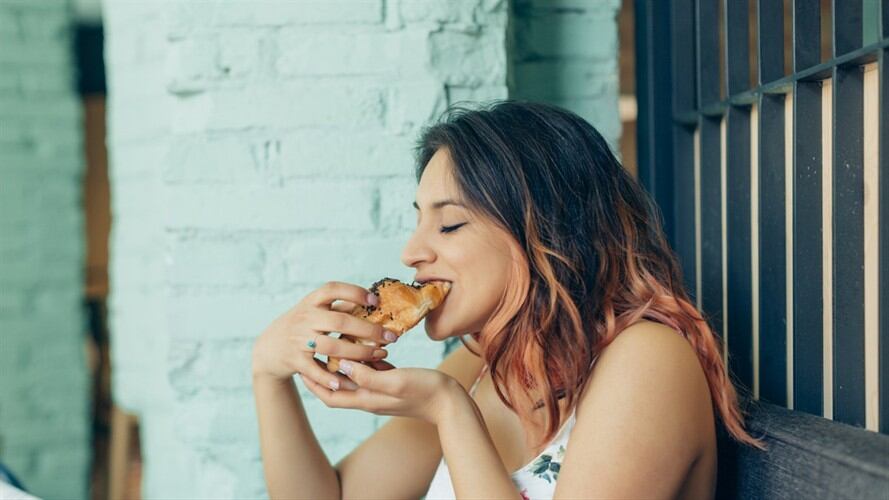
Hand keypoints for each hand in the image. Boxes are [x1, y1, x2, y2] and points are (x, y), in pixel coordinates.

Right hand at [251, 281, 396, 389]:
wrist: (269, 347)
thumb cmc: (302, 325)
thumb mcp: (315, 310)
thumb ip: (340, 305)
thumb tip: (373, 300)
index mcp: (311, 302)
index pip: (332, 289)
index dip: (354, 292)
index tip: (375, 300)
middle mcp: (305, 318)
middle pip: (339, 322)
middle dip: (368, 330)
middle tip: (390, 336)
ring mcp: (298, 340)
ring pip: (332, 347)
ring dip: (359, 353)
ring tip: (379, 356)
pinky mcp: (295, 361)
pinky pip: (315, 370)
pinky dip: (331, 377)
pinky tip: (349, 381)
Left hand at [299, 360, 460, 424]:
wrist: (452, 403)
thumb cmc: (426, 391)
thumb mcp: (395, 381)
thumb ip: (368, 375)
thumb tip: (342, 366)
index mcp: (367, 399)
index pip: (330, 395)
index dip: (313, 383)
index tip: (302, 364)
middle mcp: (371, 397)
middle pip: (338, 387)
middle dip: (324, 371)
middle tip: (314, 351)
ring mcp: (382, 391)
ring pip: (355, 377)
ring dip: (344, 363)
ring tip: (335, 343)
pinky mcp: (393, 383)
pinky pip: (372, 371)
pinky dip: (364, 359)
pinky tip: (365, 344)